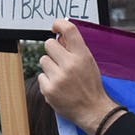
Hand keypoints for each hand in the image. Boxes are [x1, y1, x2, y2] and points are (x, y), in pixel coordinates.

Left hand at [38, 19, 118, 134]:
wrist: (93, 111)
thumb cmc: (91, 86)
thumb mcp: (89, 63)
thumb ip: (75, 49)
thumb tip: (60, 35)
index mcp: (83, 56)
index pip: (69, 30)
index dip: (59, 24)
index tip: (55, 27)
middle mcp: (70, 65)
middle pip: (49, 44)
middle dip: (53, 51)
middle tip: (60, 61)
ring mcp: (58, 78)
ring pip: (43, 60)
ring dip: (50, 67)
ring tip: (61, 77)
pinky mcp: (48, 89)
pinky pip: (40, 76)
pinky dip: (47, 81)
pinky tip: (59, 87)